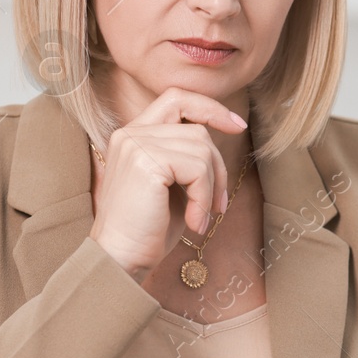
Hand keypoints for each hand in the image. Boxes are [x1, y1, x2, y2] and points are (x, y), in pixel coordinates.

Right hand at [88, 88, 247, 281]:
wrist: (120, 258)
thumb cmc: (147, 230)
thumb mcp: (172, 185)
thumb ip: (188, 157)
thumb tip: (227, 133)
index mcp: (134, 134)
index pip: (177, 99)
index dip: (210, 107)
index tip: (237, 124)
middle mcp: (131, 133)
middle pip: (197, 130)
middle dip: (218, 168)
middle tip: (219, 205)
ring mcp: (136, 143)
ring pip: (201, 149)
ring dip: (212, 188)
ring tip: (201, 218)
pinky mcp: (146, 161)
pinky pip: (197, 169)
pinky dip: (204, 198)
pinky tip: (195, 223)